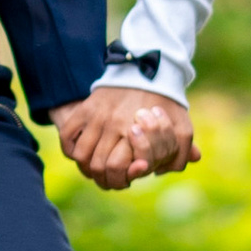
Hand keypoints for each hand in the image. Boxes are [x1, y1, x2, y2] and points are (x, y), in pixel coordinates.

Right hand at [55, 84, 200, 190]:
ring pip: (81, 155)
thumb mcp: (182, 126)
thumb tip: (164, 171)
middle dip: (107, 178)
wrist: (149, 71)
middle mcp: (113, 124)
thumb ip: (182, 151)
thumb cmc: (166, 104)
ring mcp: (96, 116)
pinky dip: (71, 149)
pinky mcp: (86, 108)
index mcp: (136, 130)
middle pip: (98, 166)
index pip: (118, 167)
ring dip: (88, 167)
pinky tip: (83, 153)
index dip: (124, 177)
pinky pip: (68, 135)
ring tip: (100, 167)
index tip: (134, 171)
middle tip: (116, 176)